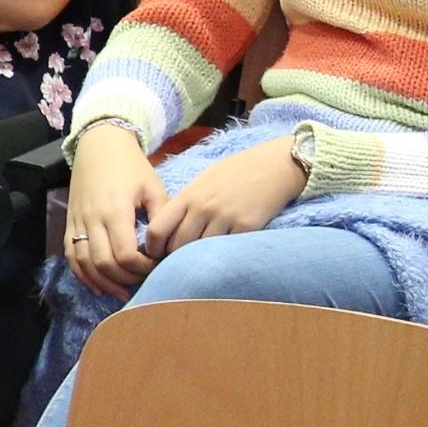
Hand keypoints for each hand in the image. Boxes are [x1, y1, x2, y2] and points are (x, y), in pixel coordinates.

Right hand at [61, 124, 169, 295]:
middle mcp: (92, 220)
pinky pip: (71, 256)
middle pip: (104, 264)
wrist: (99, 145)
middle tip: (143, 280)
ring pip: (85, 264)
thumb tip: (167, 248)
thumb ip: (161, 218)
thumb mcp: (154, 187)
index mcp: (115, 211)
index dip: (143, 268)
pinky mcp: (69, 223)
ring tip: (123, 292)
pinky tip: (98, 286)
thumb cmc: (131, 166)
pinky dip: (83, 275)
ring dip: (104, 282)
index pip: (126, 255)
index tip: (157, 266)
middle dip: (126, 278)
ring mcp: (77, 223)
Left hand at [145, 133, 306, 256]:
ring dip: (197, 258)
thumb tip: (165, 232)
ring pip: (200, 251)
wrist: (275, 165)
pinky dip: (222, 254)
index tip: (155, 254)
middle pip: (176, 246)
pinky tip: (224, 252)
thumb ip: (185, 205)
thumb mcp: (202, 183)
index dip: (152, 247)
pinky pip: (226, 250)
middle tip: (177, 261)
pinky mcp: (247, 227)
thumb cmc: (235, 173)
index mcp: (188, 196)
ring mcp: (225, 218)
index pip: (157, 229)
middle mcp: (203, 208)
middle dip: (173, 257)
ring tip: (199, 259)